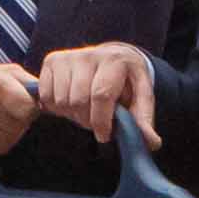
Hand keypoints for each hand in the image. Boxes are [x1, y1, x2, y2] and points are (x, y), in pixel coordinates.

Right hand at [35, 44, 155, 136]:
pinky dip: (57, 107)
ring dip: (72, 114)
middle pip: (78, 100)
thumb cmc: (127, 82)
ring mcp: (68, 57)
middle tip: (95, 122)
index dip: (101, 121)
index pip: (101, 95)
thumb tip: (152, 142)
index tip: (104, 135)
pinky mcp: (52, 60)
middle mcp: (89, 54)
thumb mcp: (140, 98)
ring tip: (85, 110)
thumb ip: (143, 120)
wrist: (112, 58)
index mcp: (115, 61)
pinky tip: (70, 103)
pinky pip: (46, 96)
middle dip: (87, 120)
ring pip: (61, 100)